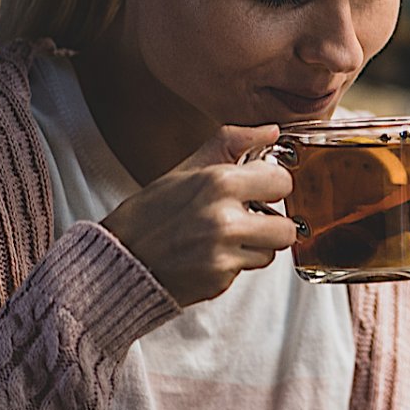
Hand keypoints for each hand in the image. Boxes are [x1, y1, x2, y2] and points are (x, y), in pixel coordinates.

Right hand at [101, 125, 297, 306]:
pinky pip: (248, 269)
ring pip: (272, 251)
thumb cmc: (151, 213)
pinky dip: (236, 263)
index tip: (260, 189)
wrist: (121, 258)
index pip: (282, 182)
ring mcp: (223, 252)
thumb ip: (232, 143)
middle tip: (249, 219)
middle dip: (272, 224)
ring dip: (256, 246)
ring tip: (227, 238)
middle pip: (288, 226)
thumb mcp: (187, 168)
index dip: (272, 186)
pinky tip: (211, 255)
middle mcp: (224, 218)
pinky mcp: (220, 280)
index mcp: (219, 183)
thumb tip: (272, 130)